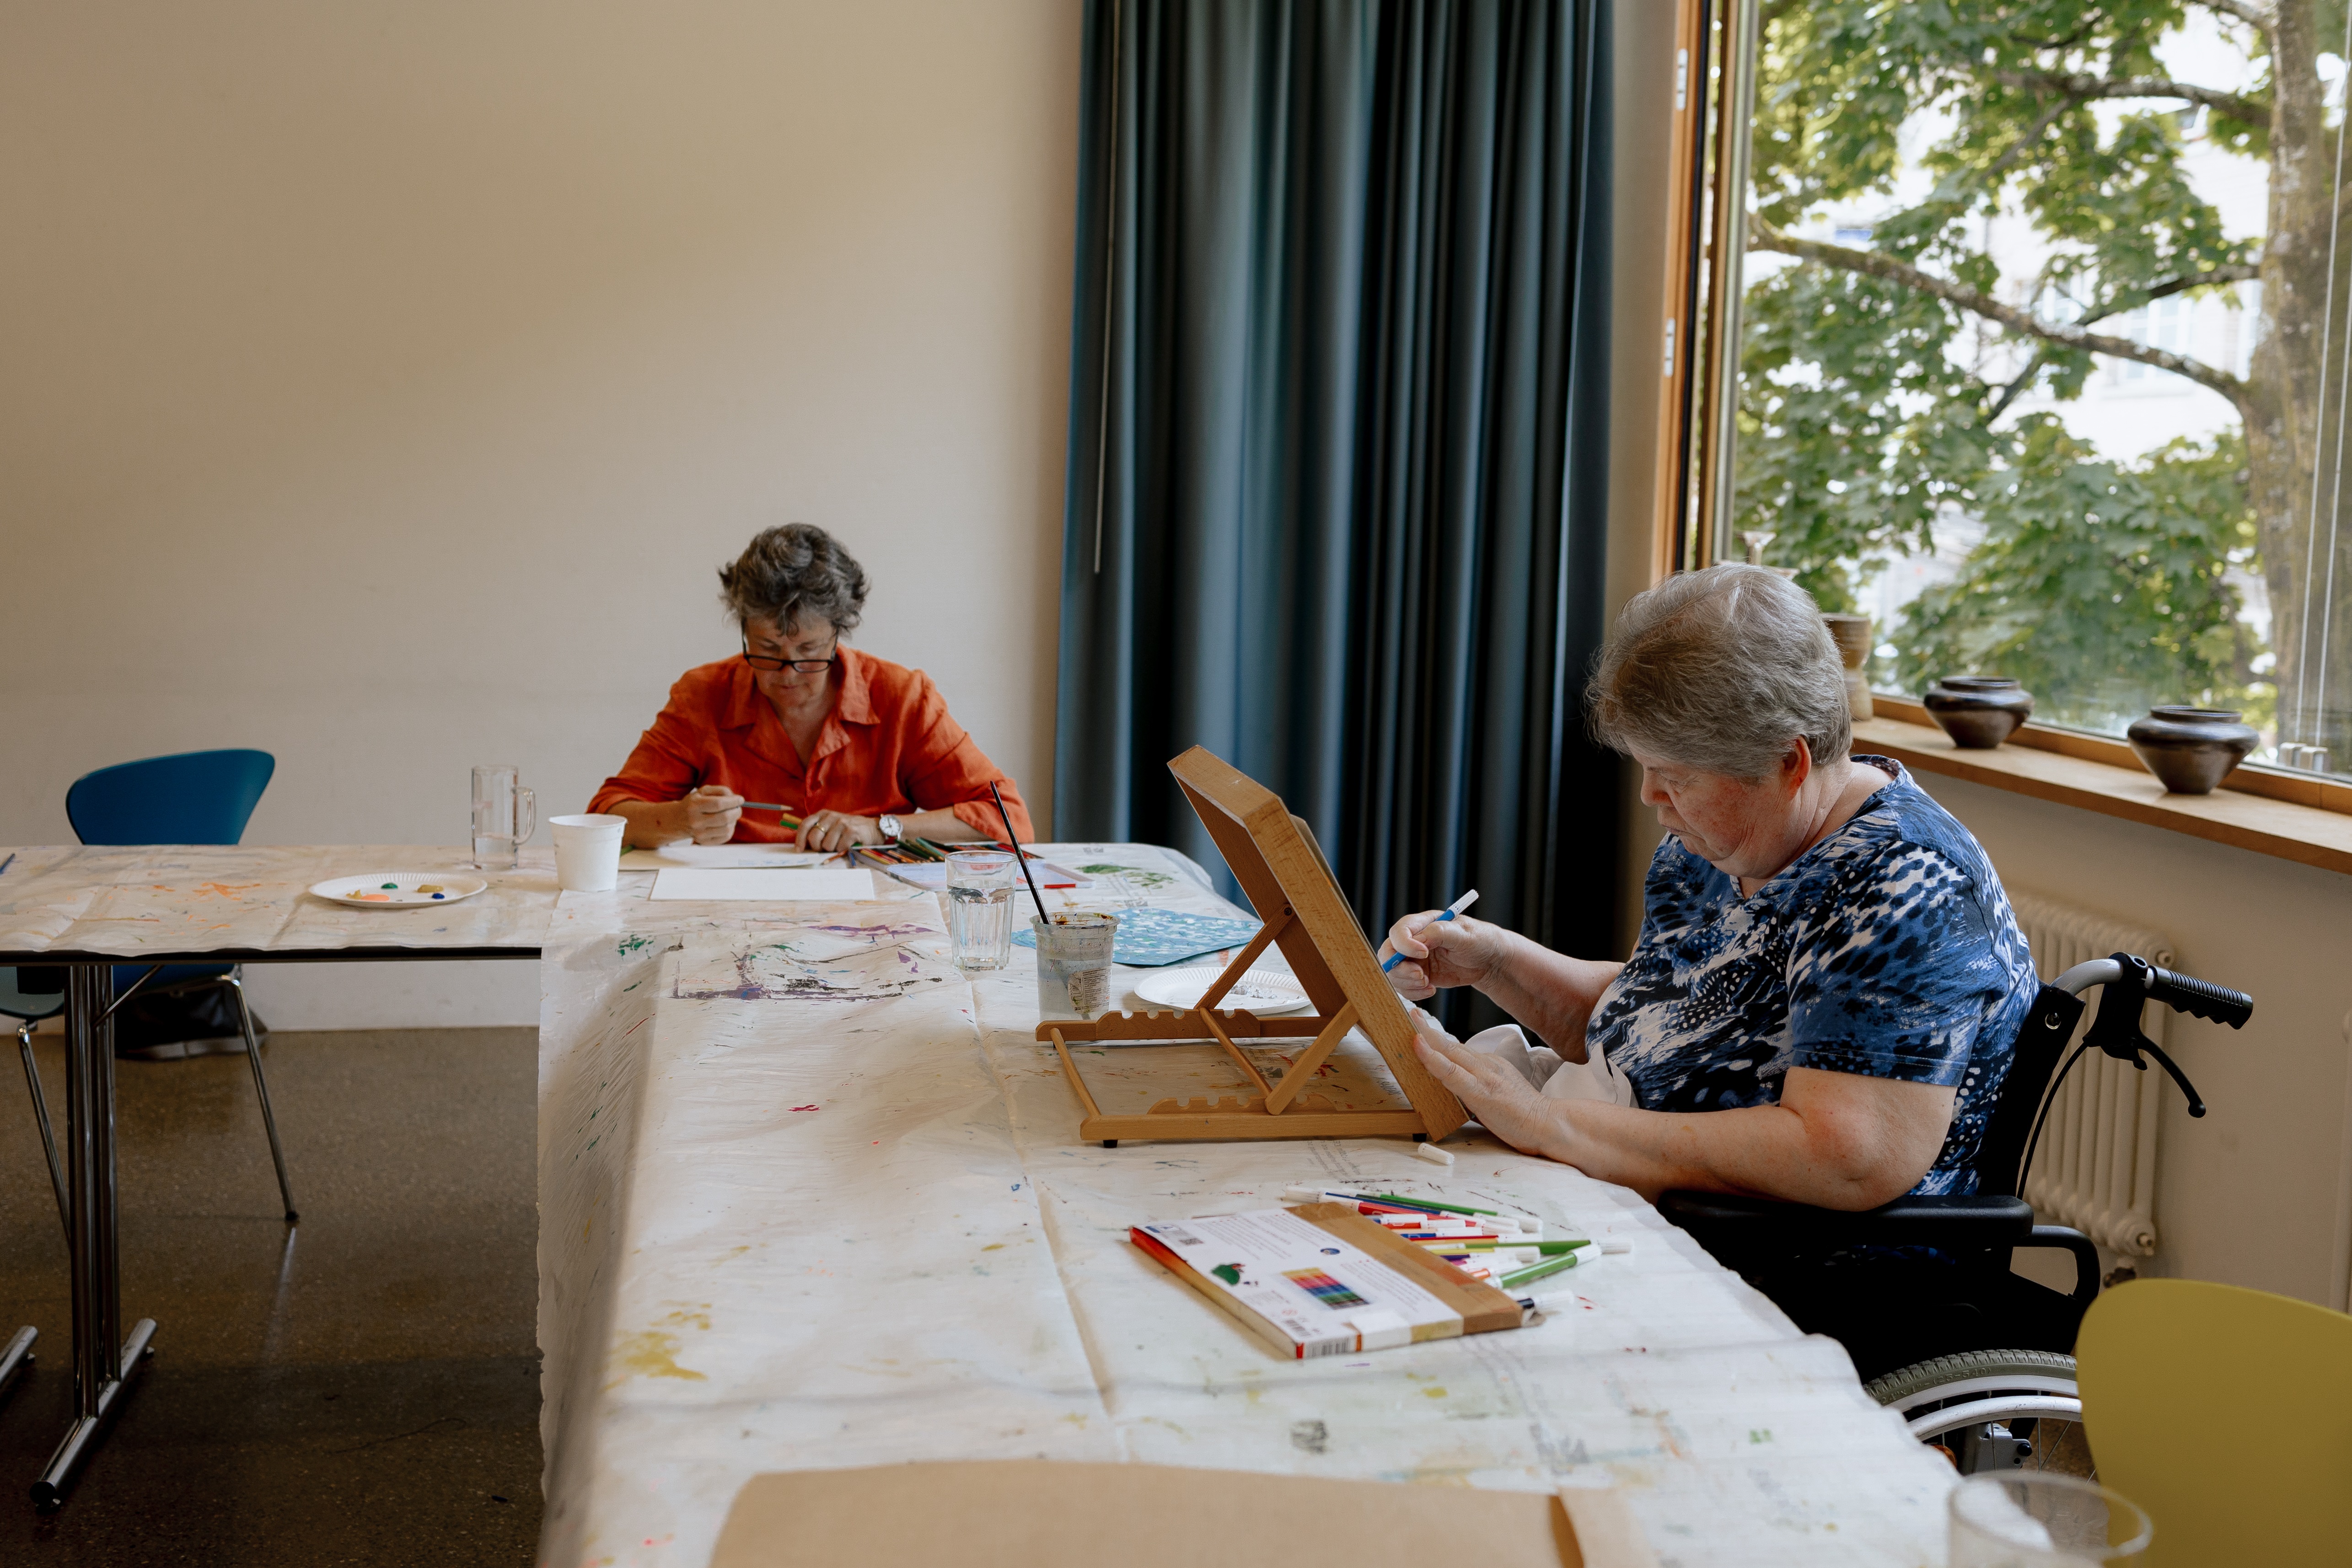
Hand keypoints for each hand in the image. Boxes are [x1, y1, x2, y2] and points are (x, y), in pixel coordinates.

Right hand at [679, 785, 742, 844]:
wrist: (679, 819)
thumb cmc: (694, 803)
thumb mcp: (703, 791)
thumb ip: (720, 791)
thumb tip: (734, 797)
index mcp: (694, 806)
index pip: (718, 804)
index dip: (733, 802)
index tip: (740, 799)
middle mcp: (695, 821)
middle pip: (724, 818)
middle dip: (736, 812)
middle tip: (737, 808)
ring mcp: (699, 834)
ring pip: (727, 829)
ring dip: (733, 821)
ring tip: (730, 816)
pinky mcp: (704, 842)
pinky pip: (725, 837)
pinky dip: (730, 829)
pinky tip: (726, 824)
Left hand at [796, 810, 883, 852]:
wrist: (873, 828)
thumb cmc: (849, 829)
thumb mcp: (832, 825)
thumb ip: (818, 831)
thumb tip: (803, 846)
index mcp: (823, 814)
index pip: (805, 825)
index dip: (800, 839)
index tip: (799, 850)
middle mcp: (831, 816)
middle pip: (814, 837)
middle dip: (817, 847)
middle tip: (824, 849)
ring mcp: (842, 823)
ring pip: (827, 845)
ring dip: (832, 849)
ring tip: (840, 844)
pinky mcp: (851, 831)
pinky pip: (839, 847)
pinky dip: (843, 849)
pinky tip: (848, 844)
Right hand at [1378, 911, 1499, 1000]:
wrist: (1488, 961)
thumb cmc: (1479, 940)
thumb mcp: (1463, 933)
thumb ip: (1439, 932)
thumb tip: (1418, 939)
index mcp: (1422, 923)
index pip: (1399, 932)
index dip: (1405, 945)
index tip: (1424, 954)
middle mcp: (1413, 941)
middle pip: (1388, 954)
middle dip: (1400, 969)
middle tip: (1421, 976)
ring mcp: (1414, 959)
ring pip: (1393, 973)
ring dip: (1407, 983)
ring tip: (1428, 984)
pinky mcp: (1418, 975)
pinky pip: (1404, 987)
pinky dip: (1413, 992)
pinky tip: (1430, 989)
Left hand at [1407, 1011, 1563, 1157]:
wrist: (1548, 1124)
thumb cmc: (1523, 1114)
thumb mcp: (1498, 1091)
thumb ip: (1476, 1084)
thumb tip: (1450, 1085)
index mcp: (1490, 1064)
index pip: (1457, 1048)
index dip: (1436, 1038)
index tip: (1419, 1026)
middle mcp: (1486, 1065)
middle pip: (1450, 1044)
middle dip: (1427, 1029)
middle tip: (1409, 1014)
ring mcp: (1484, 1076)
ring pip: (1449, 1052)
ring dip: (1426, 1037)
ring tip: (1409, 1022)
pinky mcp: (1481, 1091)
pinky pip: (1451, 1072)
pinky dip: (1433, 1058)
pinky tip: (1419, 1047)